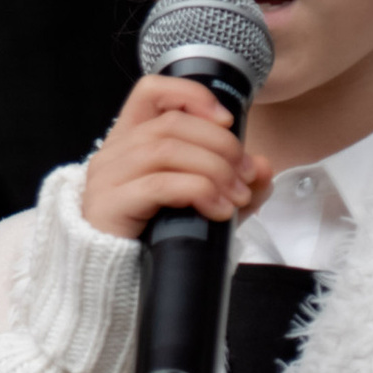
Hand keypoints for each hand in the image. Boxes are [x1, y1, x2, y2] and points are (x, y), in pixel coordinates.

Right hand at [80, 73, 272, 244]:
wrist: (119, 280)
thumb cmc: (158, 237)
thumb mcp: (204, 204)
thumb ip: (234, 183)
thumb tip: (264, 166)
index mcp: (131, 139)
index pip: (152, 92)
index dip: (192, 95)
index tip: (227, 120)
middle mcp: (115, 151)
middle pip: (172, 123)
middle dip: (220, 144)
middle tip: (247, 174)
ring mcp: (108, 176)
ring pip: (167, 150)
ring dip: (213, 169)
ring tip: (237, 196)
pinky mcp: (110, 205)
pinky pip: (158, 185)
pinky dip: (197, 192)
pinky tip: (219, 211)